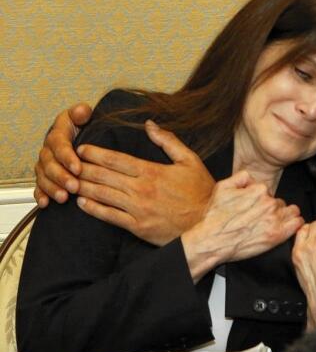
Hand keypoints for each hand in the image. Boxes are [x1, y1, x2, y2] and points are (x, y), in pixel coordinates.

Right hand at [34, 103, 92, 206]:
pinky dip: (41, 195)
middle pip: (50, 164)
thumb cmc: (81, 127)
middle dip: (61, 177)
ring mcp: (44, 164)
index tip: (78, 168)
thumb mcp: (82, 116)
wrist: (78, 136)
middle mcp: (48, 150)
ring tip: (63, 197)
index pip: (59, 145)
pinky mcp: (44, 176)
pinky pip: (39, 186)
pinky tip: (45, 203)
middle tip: (74, 186)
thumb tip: (81, 111)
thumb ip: (81, 113)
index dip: (67, 157)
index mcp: (57, 135)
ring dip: (53, 188)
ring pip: (44, 177)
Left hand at [74, 121, 214, 244]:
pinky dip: (94, 209)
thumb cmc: (201, 191)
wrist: (209, 222)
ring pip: (103, 195)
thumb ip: (169, 141)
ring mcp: (138, 209)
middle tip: (69, 163)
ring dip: (84, 187)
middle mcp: (141, 189)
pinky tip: (82, 203)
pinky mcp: (138, 227)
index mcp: (152, 172)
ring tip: (70, 180)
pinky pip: (110, 216)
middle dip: (84, 168)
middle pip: (104, 176)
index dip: (96, 154)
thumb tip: (150, 125)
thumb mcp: (190, 161)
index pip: (116, 160)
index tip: (82, 149)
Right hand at [181, 171, 302, 280]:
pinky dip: (294, 224)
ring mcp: (274, 219)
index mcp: (258, 190)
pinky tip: (286, 227)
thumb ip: (240, 177)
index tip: (255, 207)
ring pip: (292, 212)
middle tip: (260, 218)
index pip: (269, 191)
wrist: (211, 241)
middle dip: (273, 209)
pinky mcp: (277, 234)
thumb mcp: (222, 187)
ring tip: (272, 223)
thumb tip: (251, 177)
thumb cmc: (215, 218)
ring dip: (285, 216)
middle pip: (280, 202)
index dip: (262, 200)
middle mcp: (269, 203)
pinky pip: (297, 223)